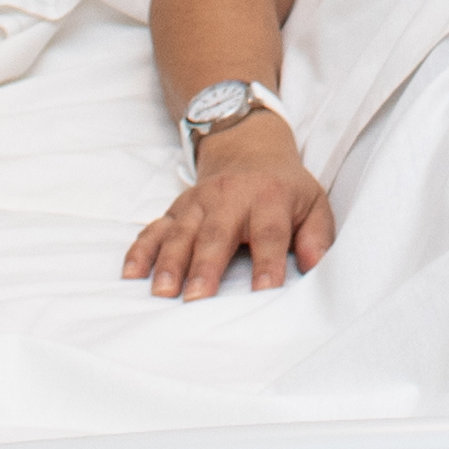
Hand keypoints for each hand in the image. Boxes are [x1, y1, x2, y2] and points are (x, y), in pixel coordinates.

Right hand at [127, 115, 331, 297]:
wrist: (249, 150)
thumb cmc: (285, 189)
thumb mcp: (313, 203)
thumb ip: (317, 235)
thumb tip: (316, 265)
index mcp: (269, 198)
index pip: (269, 234)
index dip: (268, 262)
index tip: (264, 291)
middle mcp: (230, 198)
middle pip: (216, 235)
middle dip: (205, 267)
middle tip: (196, 298)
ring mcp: (198, 203)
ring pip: (181, 233)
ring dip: (169, 262)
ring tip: (162, 292)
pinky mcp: (176, 209)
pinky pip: (154, 229)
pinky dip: (141, 250)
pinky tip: (131, 274)